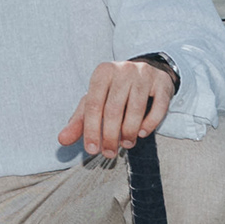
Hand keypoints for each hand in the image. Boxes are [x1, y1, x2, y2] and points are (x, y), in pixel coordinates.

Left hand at [55, 57, 175, 162]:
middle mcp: (123, 70)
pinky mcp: (162, 83)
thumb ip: (79, 121)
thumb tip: (62, 140)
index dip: (90, 129)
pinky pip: (158, 107)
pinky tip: (142, 133)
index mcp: (102, 72)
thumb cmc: (115, 91)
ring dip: (129, 133)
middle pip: (113, 109)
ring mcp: (144, 74)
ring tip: (126, 144)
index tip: (91, 150)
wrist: (146, 72)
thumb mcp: (95, 101)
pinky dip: (149, 124)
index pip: (93, 104)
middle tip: (109, 153)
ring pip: (135, 109)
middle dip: (110, 136)